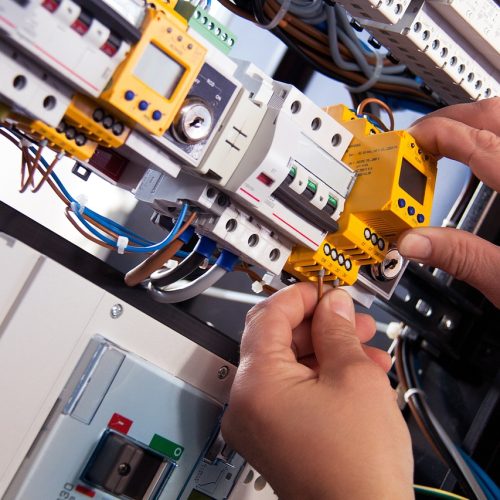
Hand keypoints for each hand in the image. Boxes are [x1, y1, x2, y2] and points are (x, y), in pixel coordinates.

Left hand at [222, 284, 412, 499]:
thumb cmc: (358, 468)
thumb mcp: (355, 377)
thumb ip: (337, 330)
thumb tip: (333, 305)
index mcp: (256, 384)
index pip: (268, 316)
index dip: (300, 296)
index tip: (324, 290)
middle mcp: (246, 404)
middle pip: (276, 341)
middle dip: (319, 325)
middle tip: (350, 318)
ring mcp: (258, 424)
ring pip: (289, 367)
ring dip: (326, 351)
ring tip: (363, 347)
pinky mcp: (274, 438)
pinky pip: (292, 393)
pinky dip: (320, 378)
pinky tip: (355, 373)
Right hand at [398, 97, 499, 306]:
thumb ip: (460, 257)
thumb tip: (415, 242)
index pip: (478, 144)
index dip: (438, 135)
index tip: (412, 140)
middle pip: (497, 115)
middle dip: (453, 119)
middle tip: (423, 139)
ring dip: (479, 120)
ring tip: (451, 140)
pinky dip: (499, 134)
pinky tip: (490, 151)